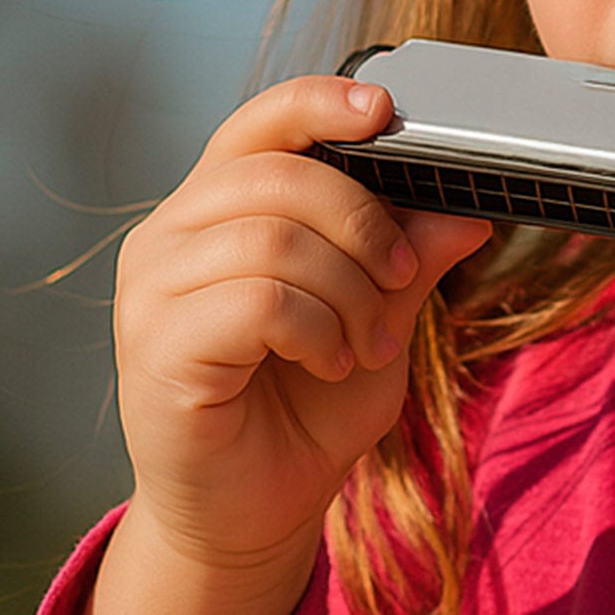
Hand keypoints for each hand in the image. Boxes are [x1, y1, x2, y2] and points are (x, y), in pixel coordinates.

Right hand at [111, 76, 493, 575]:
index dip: (322, 102)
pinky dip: (319, 329)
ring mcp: (151, 288)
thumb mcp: (381, 319)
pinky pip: (259, 301)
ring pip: (275, 237)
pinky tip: (330, 363)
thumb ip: (411, 260)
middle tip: (403, 284)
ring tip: (367, 343)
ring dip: (350, 291)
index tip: (385, 111)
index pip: (262, 122)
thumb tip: (464, 212)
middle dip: (368, 226)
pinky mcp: (155, 345)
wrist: (253, 512)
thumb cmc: (307, 408)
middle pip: (283, 173)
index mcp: (219, 208)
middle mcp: (170, 235)